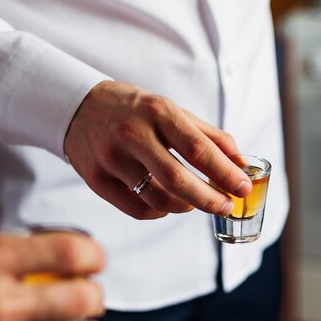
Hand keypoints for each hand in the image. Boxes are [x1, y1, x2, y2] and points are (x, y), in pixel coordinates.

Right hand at [65, 80, 251, 219]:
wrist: (78, 108)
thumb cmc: (133, 110)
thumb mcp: (170, 110)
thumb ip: (208, 135)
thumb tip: (241, 163)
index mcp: (157, 112)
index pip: (198, 149)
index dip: (226, 173)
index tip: (243, 187)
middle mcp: (132, 134)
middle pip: (178, 180)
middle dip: (210, 199)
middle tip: (226, 206)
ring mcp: (111, 159)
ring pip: (157, 199)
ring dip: (185, 207)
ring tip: (194, 203)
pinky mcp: (96, 179)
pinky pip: (136, 209)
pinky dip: (159, 212)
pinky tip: (167, 204)